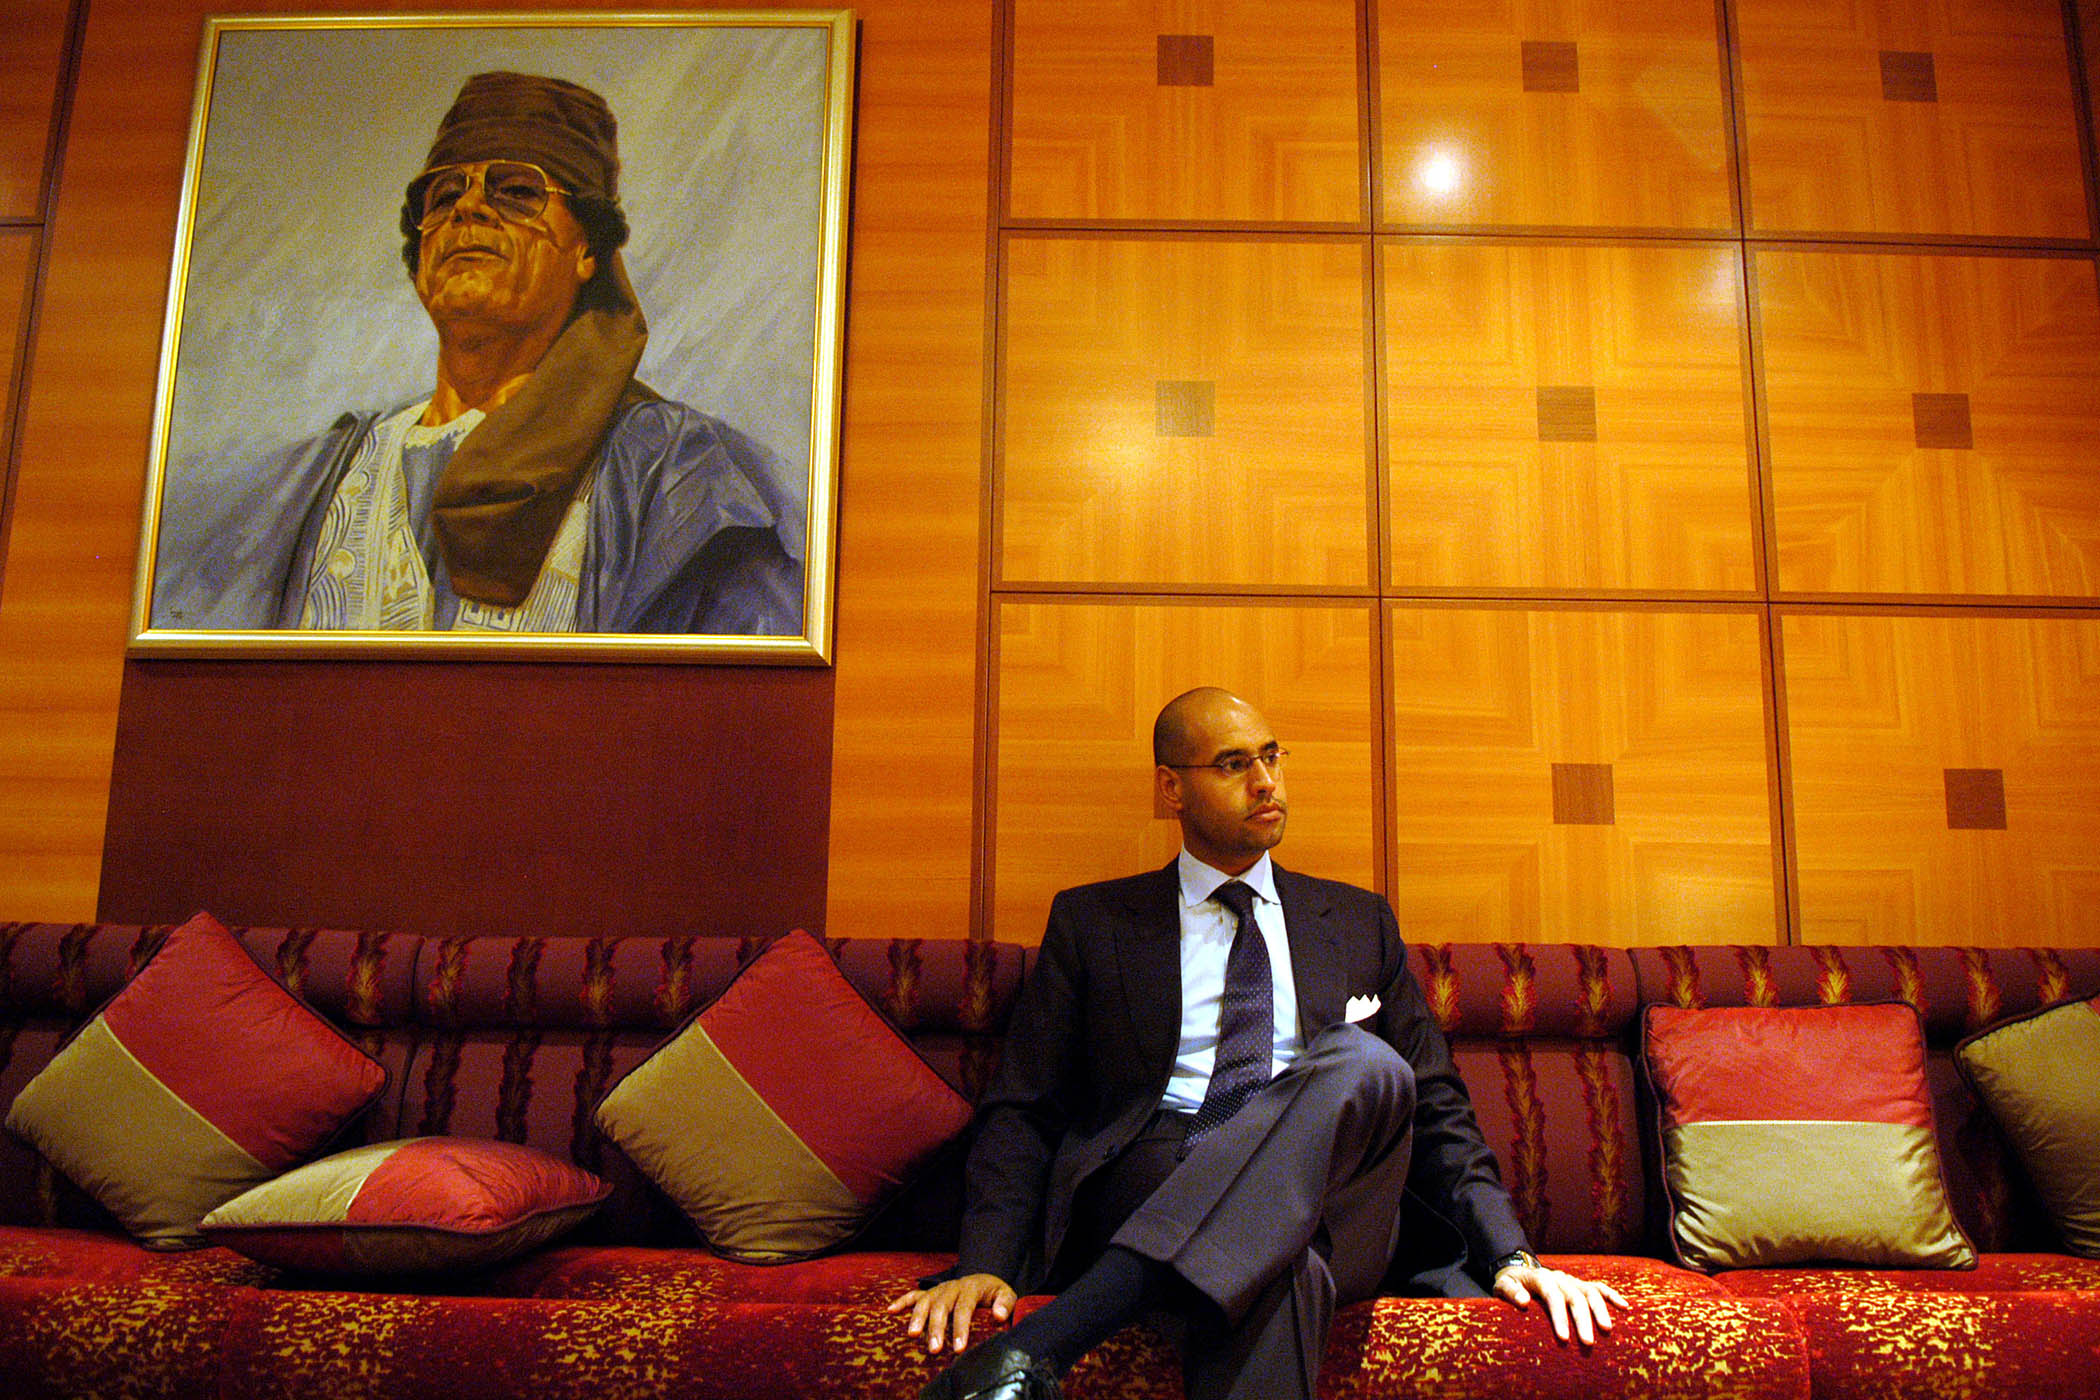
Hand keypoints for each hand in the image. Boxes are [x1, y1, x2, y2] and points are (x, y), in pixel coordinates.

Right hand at [886, 1273, 1018, 1354]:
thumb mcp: (1005, 1294)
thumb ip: (1005, 1303)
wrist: (983, 1281)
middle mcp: (951, 1287)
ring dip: (917, 1318)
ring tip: (912, 1335)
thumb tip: (998, 1316)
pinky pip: (913, 1295)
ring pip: (925, 1301)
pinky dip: (902, 1302)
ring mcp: (939, 1289)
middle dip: (936, 1328)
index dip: (961, 1328)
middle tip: (934, 1349)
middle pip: (941, 1306)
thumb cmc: (993, 1294)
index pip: (964, 1308)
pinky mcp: (930, 1293)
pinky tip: (891, 1311)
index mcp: (970, 1288)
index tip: (959, 1348)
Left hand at [1492, 1261, 1627, 1345]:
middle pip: (1575, 1297)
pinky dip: (1612, 1296)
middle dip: (1582, 1320)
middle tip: (1587, 1343)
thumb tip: (1524, 1302)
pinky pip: (1599, 1288)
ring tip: (1607, 1330)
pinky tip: (1625, 1307)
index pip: (1553, 1296)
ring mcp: (1572, 1281)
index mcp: (1541, 1278)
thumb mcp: (1502, 1285)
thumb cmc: (1510, 1283)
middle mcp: (1560, 1278)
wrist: (1519, 1270)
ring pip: (1590, 1292)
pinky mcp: (1580, 1285)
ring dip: (1600, 1310)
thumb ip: (1510, 1292)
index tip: (1564, 1338)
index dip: (1559, 1317)